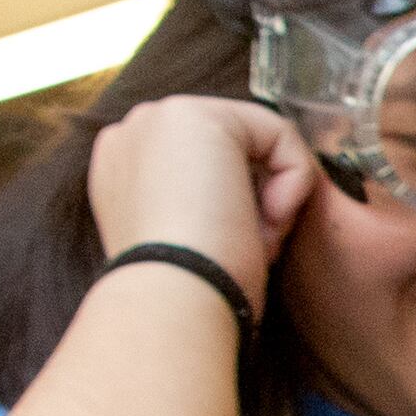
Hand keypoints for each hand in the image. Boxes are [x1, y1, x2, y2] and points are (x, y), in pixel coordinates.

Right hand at [82, 94, 315, 290]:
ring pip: (258, 143)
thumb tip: (243, 205)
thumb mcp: (191, 244)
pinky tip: (268, 224)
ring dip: (273, 199)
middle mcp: (132, 134)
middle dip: (256, 201)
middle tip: (250, 249)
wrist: (171, 300)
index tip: (232, 250)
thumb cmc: (187, 294)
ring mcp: (159, 118)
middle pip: (232, 150)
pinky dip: (294, 183)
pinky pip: (281, 135)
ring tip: (255, 242)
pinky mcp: (199, 115)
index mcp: (121, 169)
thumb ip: (203, 209)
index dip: (238, 207)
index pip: (204, 167)